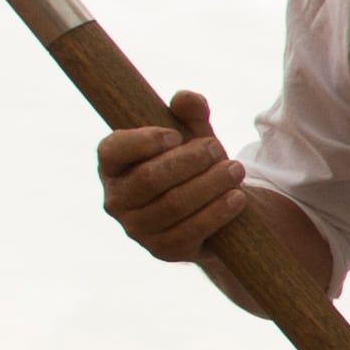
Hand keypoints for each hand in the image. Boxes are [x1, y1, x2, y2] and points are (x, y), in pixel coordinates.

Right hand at [100, 90, 250, 263]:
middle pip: (149, 179)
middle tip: (218, 148)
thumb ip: (190, 114)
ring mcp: (136, 228)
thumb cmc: (192, 165)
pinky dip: (216, 213)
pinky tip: (237, 197)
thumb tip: (187, 98)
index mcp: (112, 165)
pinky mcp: (162, 250)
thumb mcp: (193, 136)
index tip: (176, 135)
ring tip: (235, 169)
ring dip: (208, 185)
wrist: (211, 210)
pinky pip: (189, 232)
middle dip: (188, 162)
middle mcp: (116, 199)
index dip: (143, 142)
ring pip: (172, 205)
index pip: (112, 150)